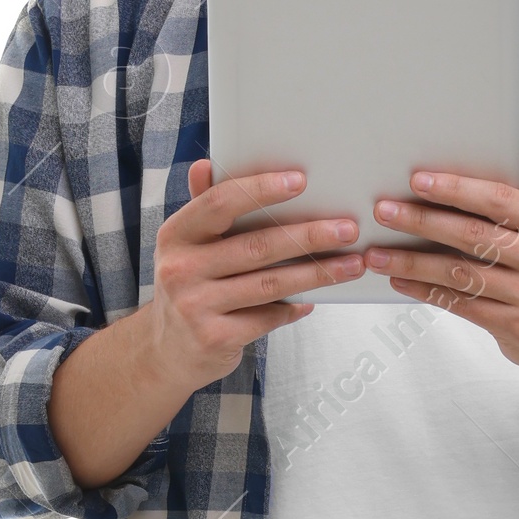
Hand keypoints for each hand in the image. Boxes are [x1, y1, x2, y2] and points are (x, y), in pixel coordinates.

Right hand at [48, 161, 364, 487]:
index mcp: (176, 236)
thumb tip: (207, 165)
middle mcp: (181, 269)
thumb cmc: (189, 288)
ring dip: (317, 273)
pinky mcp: (214, 338)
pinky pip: (268, 317)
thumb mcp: (187, 247)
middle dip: (309, 236)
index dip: (261, 189)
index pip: (220, 203)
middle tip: (347, 229)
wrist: (167, 353)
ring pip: (271, 284)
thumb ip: (203, 208)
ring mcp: (196, 306)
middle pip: (257, 246)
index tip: (300, 180)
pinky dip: (295, 307)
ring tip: (350, 264)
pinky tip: (314, 299)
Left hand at [360, 144, 518, 374]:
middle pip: (473, 235)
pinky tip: (400, 281)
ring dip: (413, 263)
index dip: (457, 190)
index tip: (418, 181)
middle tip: (385, 211)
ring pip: (460, 274)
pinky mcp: (514, 327)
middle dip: (423, 221)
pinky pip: (460, 305)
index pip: (501, 200)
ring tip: (377, 254)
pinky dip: (426, 292)